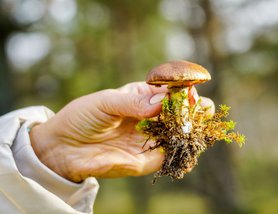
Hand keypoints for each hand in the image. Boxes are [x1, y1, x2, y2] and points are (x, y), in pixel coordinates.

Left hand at [30, 82, 214, 182]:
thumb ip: (133, 103)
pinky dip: (180, 151)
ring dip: (192, 130)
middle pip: (179, 115)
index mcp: (142, 99)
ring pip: (178, 136)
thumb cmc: (82, 117)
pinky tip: (188, 143)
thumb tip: (162, 102)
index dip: (183, 91)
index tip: (191, 90)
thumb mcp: (105, 102)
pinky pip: (167, 156)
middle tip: (205, 108)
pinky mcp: (144, 161)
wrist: (62, 147)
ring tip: (201, 122)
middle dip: (195, 111)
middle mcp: (150, 119)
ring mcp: (149, 140)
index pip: (169, 94)